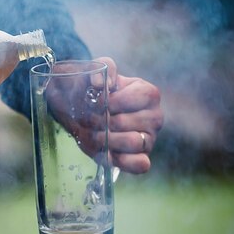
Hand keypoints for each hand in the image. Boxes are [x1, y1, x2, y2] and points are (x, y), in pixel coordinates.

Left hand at [96, 57, 163, 173]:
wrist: (79, 113)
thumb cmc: (91, 92)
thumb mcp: (94, 72)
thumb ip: (101, 68)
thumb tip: (100, 84)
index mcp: (148, 94)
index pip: (140, 97)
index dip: (113, 102)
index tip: (97, 102)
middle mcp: (154, 117)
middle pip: (129, 122)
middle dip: (102, 122)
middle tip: (89, 121)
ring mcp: (149, 139)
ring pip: (134, 142)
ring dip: (107, 140)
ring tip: (95, 134)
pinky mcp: (140, 158)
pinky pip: (140, 165)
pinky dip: (121, 161)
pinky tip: (106, 152)